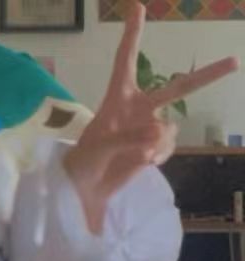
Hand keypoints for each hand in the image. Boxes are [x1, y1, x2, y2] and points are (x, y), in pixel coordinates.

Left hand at [64, 2, 238, 233]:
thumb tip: (159, 132)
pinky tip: (143, 162)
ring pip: (170, 130)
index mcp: (118, 99)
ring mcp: (150, 127)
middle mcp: (139, 109)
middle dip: (207, 75)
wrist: (86, 188)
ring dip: (156, 144)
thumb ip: (129, 138)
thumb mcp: (99, 147)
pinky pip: (168, 146)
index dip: (132, 36)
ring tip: (136, 155)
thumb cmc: (84, 161)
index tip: (137, 7)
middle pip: (178, 88)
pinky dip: (158, 155)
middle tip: (235, 61)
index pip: (125, 63)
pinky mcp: (155, 147)